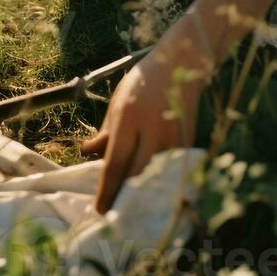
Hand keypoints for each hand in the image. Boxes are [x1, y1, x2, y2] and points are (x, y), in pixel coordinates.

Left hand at [79, 42, 210, 213]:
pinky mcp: (189, 141)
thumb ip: (105, 132)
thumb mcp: (118, 102)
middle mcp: (153, 128)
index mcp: (130, 117)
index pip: (115, 162)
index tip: (99, 209)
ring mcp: (174, 135)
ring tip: (128, 202)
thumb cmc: (143, 83)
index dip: (106, 190)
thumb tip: (87, 153)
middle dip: (123, 195)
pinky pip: (170, 167)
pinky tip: (149, 186)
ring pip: (155, 175)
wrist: (181, 65)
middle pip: (136, 174)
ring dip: (141, 190)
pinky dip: (158, 178)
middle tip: (112, 210)